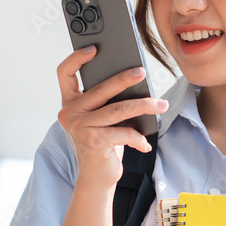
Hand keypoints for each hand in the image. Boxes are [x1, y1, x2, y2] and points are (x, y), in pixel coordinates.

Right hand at [56, 46, 167, 190]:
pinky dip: (138, 137)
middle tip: (142, 71)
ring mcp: (80, 127)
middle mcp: (70, 113)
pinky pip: (123, 132)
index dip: (76, 58)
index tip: (94, 48)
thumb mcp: (101, 119)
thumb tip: (135, 80)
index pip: (64, 73)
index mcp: (70, 103)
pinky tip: (145, 142)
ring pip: (117, 109)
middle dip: (124, 79)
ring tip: (161, 105)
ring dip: (144, 106)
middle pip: (100, 89)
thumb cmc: (103, 144)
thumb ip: (107, 102)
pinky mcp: (93, 141)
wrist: (96, 177)